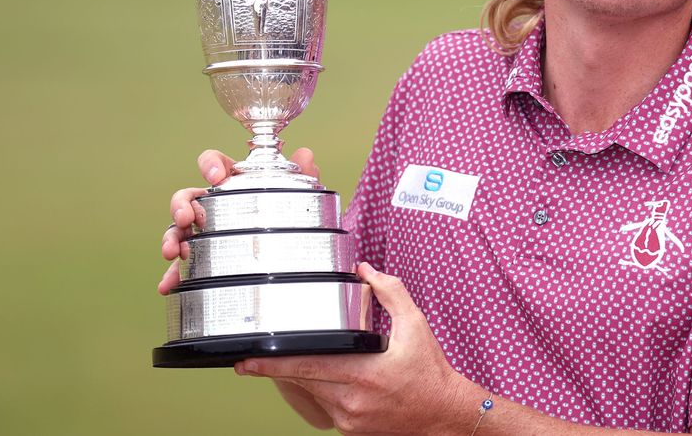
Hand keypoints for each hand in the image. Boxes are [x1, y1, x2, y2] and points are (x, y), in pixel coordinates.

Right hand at [157, 147, 318, 294]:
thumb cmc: (289, 213)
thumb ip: (301, 175)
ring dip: (171, 238)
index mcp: (234, 183)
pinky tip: (169, 285)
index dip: (211, 165)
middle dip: (181, 205)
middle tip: (185, 218)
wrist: (295, 252)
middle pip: (187, 197)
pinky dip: (173, 275)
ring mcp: (205, 232)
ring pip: (178, 230)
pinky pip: (183, 266)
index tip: (217, 177)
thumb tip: (305, 154)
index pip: (214, 164)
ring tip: (172, 252)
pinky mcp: (203, 260)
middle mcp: (214, 205)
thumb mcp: (298, 195)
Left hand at [234, 263, 479, 435]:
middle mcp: (351, 400)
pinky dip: (321, 392)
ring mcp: (349, 419)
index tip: (248, 360)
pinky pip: (324, 407)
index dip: (273, 364)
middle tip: (249, 362)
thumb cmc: (430, 371)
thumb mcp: (415, 325)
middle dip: (277, 370)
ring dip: (302, 378)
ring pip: (311, 394)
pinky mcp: (350, 429)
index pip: (307, 366)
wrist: (443, 413)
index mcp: (363, 373)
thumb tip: (365, 270)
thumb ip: (390, 293)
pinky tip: (330, 381)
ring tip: (298, 364)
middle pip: (301, 382)